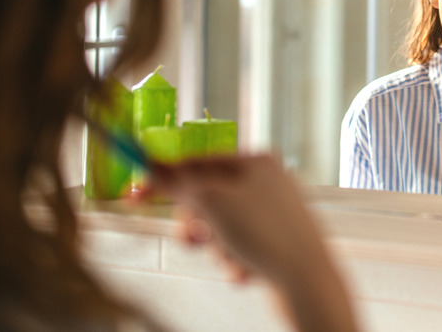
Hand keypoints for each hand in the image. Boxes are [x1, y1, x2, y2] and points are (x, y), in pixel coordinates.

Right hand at [149, 155, 357, 330]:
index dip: (164, 178)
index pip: (198, 162)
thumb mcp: (211, 202)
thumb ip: (177, 183)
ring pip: (220, 228)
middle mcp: (269, 182)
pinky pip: (237, 249)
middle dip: (196, 224)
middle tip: (192, 239)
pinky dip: (234, 261)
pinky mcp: (277, 243)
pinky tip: (248, 271)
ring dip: (216, 247)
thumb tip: (149, 166)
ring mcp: (275, 213)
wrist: (308, 281)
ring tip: (232, 257)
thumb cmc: (266, 235)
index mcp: (257, 161)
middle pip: (207, 197)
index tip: (134, 195)